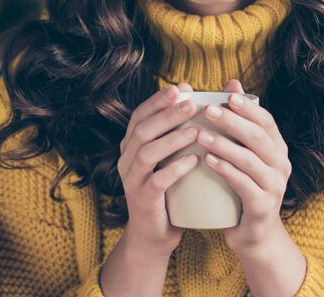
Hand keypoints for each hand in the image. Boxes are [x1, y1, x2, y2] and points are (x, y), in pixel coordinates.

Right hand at [116, 82, 199, 257]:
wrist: (155, 234)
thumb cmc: (169, 189)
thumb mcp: (170, 157)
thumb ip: (177, 129)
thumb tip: (193, 94)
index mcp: (132, 146)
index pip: (140, 115)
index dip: (158, 101)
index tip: (180, 89)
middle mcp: (127, 160)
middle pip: (142, 130)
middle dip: (167, 114)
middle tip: (192, 104)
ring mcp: (132, 181)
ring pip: (146, 153)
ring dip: (172, 139)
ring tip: (196, 131)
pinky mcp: (143, 200)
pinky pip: (156, 182)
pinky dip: (175, 169)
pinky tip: (194, 160)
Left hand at [196, 79, 292, 254]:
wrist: (254, 235)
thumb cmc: (244, 187)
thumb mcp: (244, 153)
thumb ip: (239, 121)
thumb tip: (231, 82)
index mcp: (277, 149)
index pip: (266, 121)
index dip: (248, 107)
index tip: (227, 95)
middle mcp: (281, 164)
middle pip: (258, 137)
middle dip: (233, 122)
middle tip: (209, 110)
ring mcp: (274, 186)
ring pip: (249, 160)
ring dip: (224, 145)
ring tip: (201, 135)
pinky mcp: (263, 206)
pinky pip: (243, 184)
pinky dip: (225, 170)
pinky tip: (207, 161)